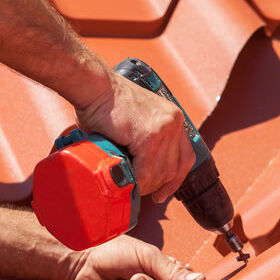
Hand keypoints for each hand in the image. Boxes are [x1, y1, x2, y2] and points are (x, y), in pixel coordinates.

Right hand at [75, 73, 195, 201]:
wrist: (93, 85)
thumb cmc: (104, 104)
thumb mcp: (136, 123)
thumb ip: (144, 145)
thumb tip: (140, 173)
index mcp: (173, 119)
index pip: (186, 157)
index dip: (175, 180)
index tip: (163, 193)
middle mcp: (174, 123)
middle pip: (175, 168)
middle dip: (157, 185)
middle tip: (140, 190)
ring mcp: (164, 129)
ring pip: (161, 173)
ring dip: (145, 185)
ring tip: (130, 185)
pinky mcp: (150, 136)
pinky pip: (146, 171)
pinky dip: (136, 181)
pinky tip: (126, 180)